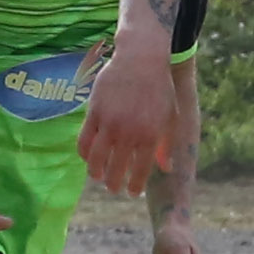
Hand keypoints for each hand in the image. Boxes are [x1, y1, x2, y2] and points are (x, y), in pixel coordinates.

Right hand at [78, 42, 182, 196]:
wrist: (141, 60)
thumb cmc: (159, 89)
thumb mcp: (170, 117)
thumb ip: (166, 145)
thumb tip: (166, 169)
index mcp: (150, 136)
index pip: (140, 170)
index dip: (135, 185)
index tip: (132, 193)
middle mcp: (128, 133)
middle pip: (116, 169)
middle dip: (114, 183)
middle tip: (113, 188)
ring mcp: (109, 123)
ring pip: (96, 158)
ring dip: (96, 172)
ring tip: (98, 177)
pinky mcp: (93, 113)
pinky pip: (84, 140)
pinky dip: (84, 154)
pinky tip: (88, 158)